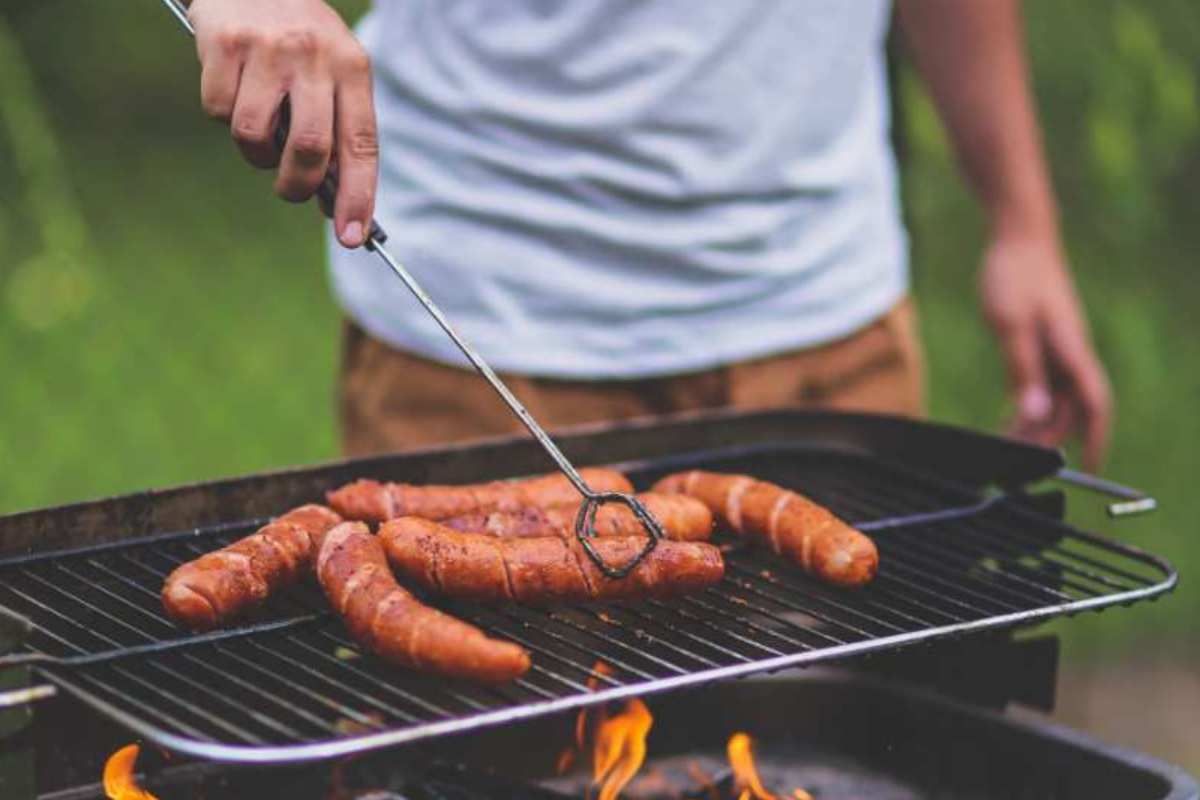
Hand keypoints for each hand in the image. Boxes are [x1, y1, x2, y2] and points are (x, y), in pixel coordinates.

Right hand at [188, 0, 377, 247]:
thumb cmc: (300, 38)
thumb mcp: (333, 69)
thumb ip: (337, 127)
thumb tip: (332, 201)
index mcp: (353, 67)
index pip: (362, 145)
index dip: (358, 196)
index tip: (352, 237)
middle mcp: (314, 56)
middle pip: (309, 150)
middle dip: (297, 186)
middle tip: (291, 190)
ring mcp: (268, 49)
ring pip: (255, 137)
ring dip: (255, 152)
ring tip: (260, 126)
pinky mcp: (224, 44)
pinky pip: (218, 111)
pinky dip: (223, 113)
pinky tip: (234, 86)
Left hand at [979, 233, 1112, 470]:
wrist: (1018, 237)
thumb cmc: (1015, 275)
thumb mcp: (1011, 325)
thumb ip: (1023, 370)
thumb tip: (1035, 413)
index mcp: (1072, 350)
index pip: (1094, 405)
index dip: (1095, 439)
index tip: (1088, 469)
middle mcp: (1071, 354)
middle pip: (1070, 410)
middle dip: (1049, 438)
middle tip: (1016, 461)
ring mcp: (1058, 348)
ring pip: (1055, 399)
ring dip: (1036, 424)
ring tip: (1006, 444)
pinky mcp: (1043, 343)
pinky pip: (1042, 384)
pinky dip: (1028, 404)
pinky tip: (1009, 419)